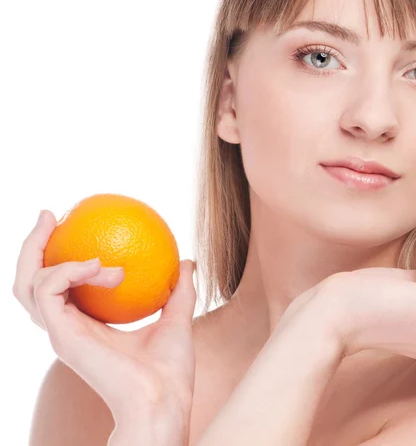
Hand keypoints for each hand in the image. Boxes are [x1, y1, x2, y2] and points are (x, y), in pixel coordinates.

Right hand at [12, 210, 196, 425]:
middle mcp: (68, 327)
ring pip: (27, 285)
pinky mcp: (63, 335)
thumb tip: (187, 261)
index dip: (57, 256)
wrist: (165, 400)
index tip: (70, 225)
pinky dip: (68, 269)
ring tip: (58, 225)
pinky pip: (49, 289)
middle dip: (32, 247)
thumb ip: (179, 289)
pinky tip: (98, 264)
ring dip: (45, 252)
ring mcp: (62, 332)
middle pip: (29, 284)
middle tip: (49, 216)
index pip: (58, 288)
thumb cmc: (170, 370)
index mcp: (87, 325)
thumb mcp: (177, 317)